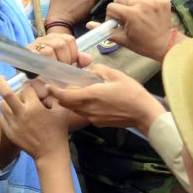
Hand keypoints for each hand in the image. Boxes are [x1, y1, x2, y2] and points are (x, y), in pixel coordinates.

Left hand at [0, 76, 71, 162]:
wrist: (50, 153)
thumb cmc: (58, 131)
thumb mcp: (62, 111)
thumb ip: (54, 96)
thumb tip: (46, 86)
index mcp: (34, 108)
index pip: (27, 88)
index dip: (30, 87)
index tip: (32, 89)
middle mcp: (21, 114)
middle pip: (5, 93)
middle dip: (1, 82)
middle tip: (0, 78)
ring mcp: (13, 124)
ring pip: (2, 105)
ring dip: (7, 101)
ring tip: (13, 102)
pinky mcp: (9, 132)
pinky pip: (2, 117)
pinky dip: (6, 113)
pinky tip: (13, 114)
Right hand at [29, 33, 91, 67]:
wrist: (29, 77)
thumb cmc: (49, 71)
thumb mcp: (65, 65)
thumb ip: (77, 61)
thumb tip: (88, 59)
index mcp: (55, 38)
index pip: (69, 40)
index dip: (72, 54)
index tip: (69, 64)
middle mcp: (44, 39)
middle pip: (60, 44)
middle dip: (64, 60)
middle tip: (61, 70)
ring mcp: (34, 46)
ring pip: (48, 51)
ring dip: (53, 65)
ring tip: (52, 72)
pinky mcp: (26, 55)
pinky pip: (36, 59)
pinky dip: (42, 67)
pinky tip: (43, 73)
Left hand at [47, 63, 164, 129]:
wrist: (144, 114)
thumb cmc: (132, 93)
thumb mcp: (116, 75)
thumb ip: (99, 71)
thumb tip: (89, 70)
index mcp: (91, 96)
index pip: (64, 96)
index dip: (54, 91)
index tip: (48, 85)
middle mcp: (88, 109)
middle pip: (66, 104)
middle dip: (61, 96)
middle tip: (61, 86)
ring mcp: (93, 118)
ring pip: (75, 109)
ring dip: (71, 101)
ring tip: (76, 91)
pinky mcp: (98, 123)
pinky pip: (84, 113)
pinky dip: (82, 106)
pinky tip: (91, 99)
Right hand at [104, 0, 180, 61]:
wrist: (164, 45)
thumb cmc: (143, 44)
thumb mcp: (122, 39)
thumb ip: (105, 31)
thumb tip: (89, 24)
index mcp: (130, 14)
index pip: (112, 7)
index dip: (111, 15)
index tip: (117, 22)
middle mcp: (141, 4)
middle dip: (121, 8)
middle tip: (127, 18)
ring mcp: (153, 1)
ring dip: (133, 0)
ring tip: (137, 10)